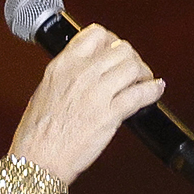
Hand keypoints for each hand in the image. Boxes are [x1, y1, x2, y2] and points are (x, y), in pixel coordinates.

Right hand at [8, 24, 165, 183]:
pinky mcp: (109, 114)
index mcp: (63, 65)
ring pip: (133, 67)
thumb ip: (67, 77)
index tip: (117, 51)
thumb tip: (86, 74)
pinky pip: (140, 94)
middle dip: (132, 58)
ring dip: (144, 73)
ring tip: (145, 82)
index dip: (112, 41)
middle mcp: (81, 73)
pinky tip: (156, 90)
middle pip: (121, 49)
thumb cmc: (37, 134)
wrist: (37, 159)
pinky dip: (153, 90)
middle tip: (134, 70)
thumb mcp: (46, 91)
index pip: (96, 34)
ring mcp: (96, 92)